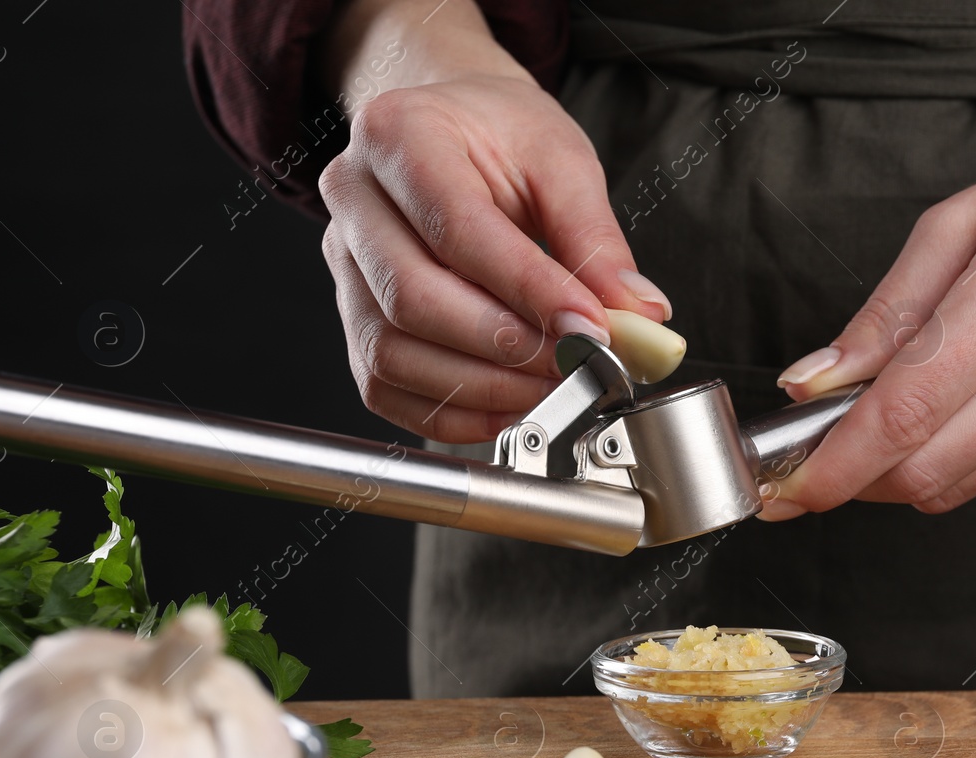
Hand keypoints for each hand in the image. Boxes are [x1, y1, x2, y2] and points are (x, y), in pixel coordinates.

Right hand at [317, 0, 669, 441]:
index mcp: (398, 135)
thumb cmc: (498, 136)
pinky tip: (512, 406)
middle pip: (412, 299)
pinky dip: (453, 413)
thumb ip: (595, 238)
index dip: (529, 291)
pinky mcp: (353, 320)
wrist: (452, 128)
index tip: (591, 327)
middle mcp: (354, 201)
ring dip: (483, 389)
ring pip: (392, 354)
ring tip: (554, 385)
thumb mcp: (561, 159)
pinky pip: (386, 389)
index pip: (457, 230)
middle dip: (506, 347)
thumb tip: (632, 316)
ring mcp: (343, 266)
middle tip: (578, 362)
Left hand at [766, 28, 975, 517]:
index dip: (834, 466)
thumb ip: (883, 314)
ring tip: (866, 439)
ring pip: (956, 487)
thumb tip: (814, 383)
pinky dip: (947, 464)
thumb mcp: (959, 223)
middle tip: (812, 462)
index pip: (902, 415)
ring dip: (894, 479)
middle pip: (924, 473)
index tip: (785, 488)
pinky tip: (936, 423)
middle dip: (853, 483)